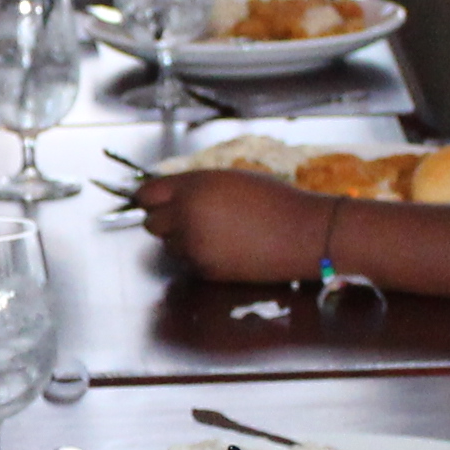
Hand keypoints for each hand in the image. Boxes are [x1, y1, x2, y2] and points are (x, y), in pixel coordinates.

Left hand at [127, 166, 328, 283]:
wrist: (303, 234)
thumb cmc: (274, 200)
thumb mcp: (230, 179)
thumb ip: (196, 186)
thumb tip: (172, 195)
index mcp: (194, 188)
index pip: (147, 194)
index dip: (149, 198)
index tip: (153, 201)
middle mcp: (187, 217)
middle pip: (151, 223)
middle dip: (164, 221)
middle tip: (186, 218)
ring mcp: (195, 246)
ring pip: (169, 245)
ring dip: (182, 240)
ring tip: (216, 232)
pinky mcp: (206, 270)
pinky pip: (188, 262)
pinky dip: (198, 256)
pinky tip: (225, 247)